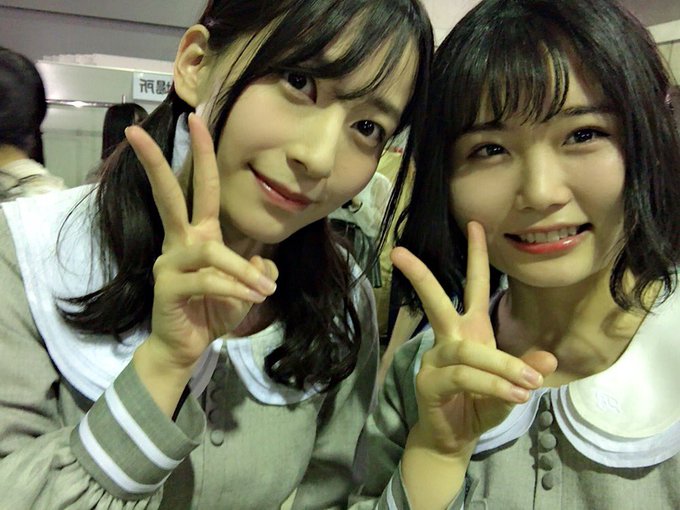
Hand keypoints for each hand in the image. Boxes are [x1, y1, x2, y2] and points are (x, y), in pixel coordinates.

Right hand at [126, 113, 278, 370]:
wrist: (187, 347)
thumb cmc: (213, 311)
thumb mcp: (246, 287)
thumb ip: (257, 268)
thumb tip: (262, 263)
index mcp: (198, 235)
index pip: (200, 188)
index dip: (201, 155)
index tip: (197, 119)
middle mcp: (179, 242)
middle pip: (170, 196)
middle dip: (157, 163)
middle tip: (139, 132)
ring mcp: (170, 263)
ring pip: (210, 251)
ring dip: (242, 271)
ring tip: (264, 290)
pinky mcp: (168, 287)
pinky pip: (208, 280)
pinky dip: (235, 288)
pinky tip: (252, 298)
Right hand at [392, 221, 556, 456]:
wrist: (456, 438)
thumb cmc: (480, 405)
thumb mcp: (512, 387)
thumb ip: (526, 370)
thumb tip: (549, 359)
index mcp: (470, 330)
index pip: (474, 287)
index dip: (476, 256)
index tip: (476, 225)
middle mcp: (448, 339)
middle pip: (435, 302)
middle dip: (421, 276)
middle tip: (399, 252)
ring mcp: (434, 360)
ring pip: (466, 351)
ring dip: (501, 366)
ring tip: (529, 384)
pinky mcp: (429, 383)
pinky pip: (463, 377)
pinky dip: (492, 385)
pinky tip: (514, 397)